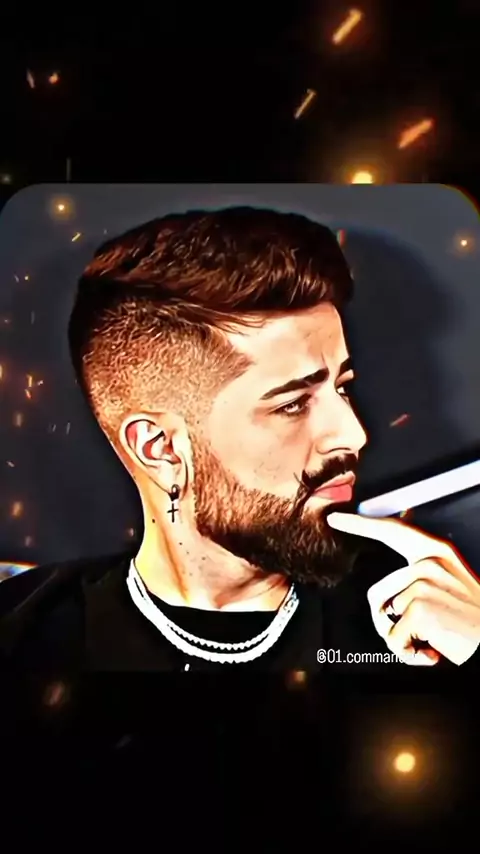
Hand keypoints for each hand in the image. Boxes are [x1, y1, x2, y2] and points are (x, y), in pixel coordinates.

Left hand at [327, 512, 479, 665]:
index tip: (336, 518)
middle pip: (377, 592)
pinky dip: (409, 654)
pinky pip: (393, 639)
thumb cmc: (472, 618)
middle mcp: (430, 562)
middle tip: (410, 634)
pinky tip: (431, 651)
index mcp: (437, 551)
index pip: (392, 530)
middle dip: (386, 621)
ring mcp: (424, 584)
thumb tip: (393, 571)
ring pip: (383, 617)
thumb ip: (421, 569)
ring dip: (401, 638)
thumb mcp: (450, 581)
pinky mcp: (420, 610)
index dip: (361, 524)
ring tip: (428, 640)